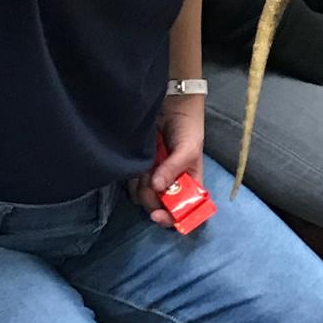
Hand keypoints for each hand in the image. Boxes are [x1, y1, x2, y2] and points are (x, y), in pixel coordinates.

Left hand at [128, 94, 204, 227]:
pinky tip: (140, 164)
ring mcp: (154, 176)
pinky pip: (132, 183)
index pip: (183, 211)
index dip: (172, 219)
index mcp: (189, 184)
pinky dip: (134, 178)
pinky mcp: (140, 167)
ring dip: (143, 185)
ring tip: (149, 165)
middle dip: (153, 199)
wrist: (171, 103)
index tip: (159, 216)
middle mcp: (171, 184)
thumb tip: (158, 187)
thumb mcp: (189, 148)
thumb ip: (175, 168)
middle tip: (152, 180)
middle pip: (159, 206)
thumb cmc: (188, 127)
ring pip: (143, 196)